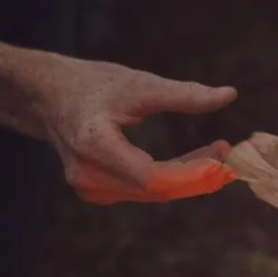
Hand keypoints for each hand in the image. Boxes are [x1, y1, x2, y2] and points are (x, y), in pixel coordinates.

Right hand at [40, 57, 237, 202]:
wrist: (47, 95)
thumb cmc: (91, 84)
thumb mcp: (139, 83)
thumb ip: (184, 94)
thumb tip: (230, 95)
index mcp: (94, 145)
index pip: (151, 177)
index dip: (189, 175)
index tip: (222, 161)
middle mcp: (89, 174)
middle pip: (156, 190)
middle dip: (197, 178)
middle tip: (230, 160)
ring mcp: (90, 188)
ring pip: (153, 193)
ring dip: (189, 179)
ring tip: (219, 155)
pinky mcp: (98, 191)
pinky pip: (144, 190)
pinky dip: (172, 178)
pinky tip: (198, 162)